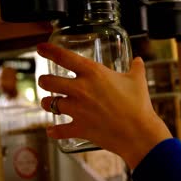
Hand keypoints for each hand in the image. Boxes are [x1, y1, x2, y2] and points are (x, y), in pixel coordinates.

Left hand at [37, 43, 171, 168]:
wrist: (138, 132)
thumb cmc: (139, 104)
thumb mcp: (138, 80)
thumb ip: (136, 68)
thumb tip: (138, 60)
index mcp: (93, 73)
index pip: (64, 57)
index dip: (49, 50)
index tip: (41, 48)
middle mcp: (80, 89)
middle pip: (48, 81)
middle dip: (44, 80)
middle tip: (47, 81)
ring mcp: (77, 110)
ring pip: (49, 103)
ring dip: (47, 103)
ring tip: (49, 103)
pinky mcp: (78, 128)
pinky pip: (59, 130)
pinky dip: (54, 131)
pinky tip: (52, 130)